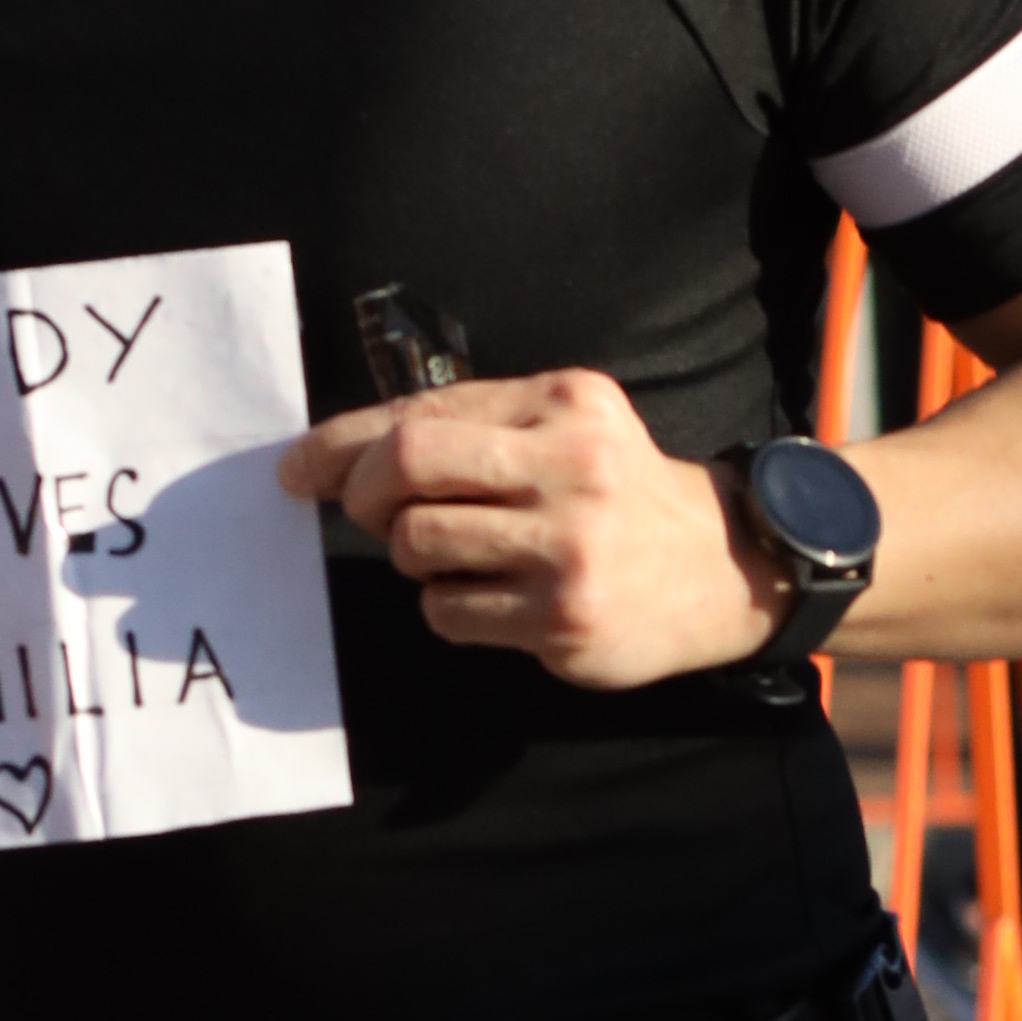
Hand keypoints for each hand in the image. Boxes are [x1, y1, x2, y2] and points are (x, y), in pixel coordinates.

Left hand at [279, 369, 777, 686]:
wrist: (723, 570)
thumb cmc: (617, 495)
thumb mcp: (566, 429)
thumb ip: (474, 428)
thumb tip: (341, 457)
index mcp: (564, 402)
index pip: (423, 412)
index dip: (343, 442)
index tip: (298, 467)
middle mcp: (571, 465)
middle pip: (407, 465)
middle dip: (364, 494)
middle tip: (369, 515)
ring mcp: (568, 547)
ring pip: (419, 545)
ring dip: (414, 557)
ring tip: (458, 556)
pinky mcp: (563, 618)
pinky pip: (448, 611)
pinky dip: (449, 606)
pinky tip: (494, 598)